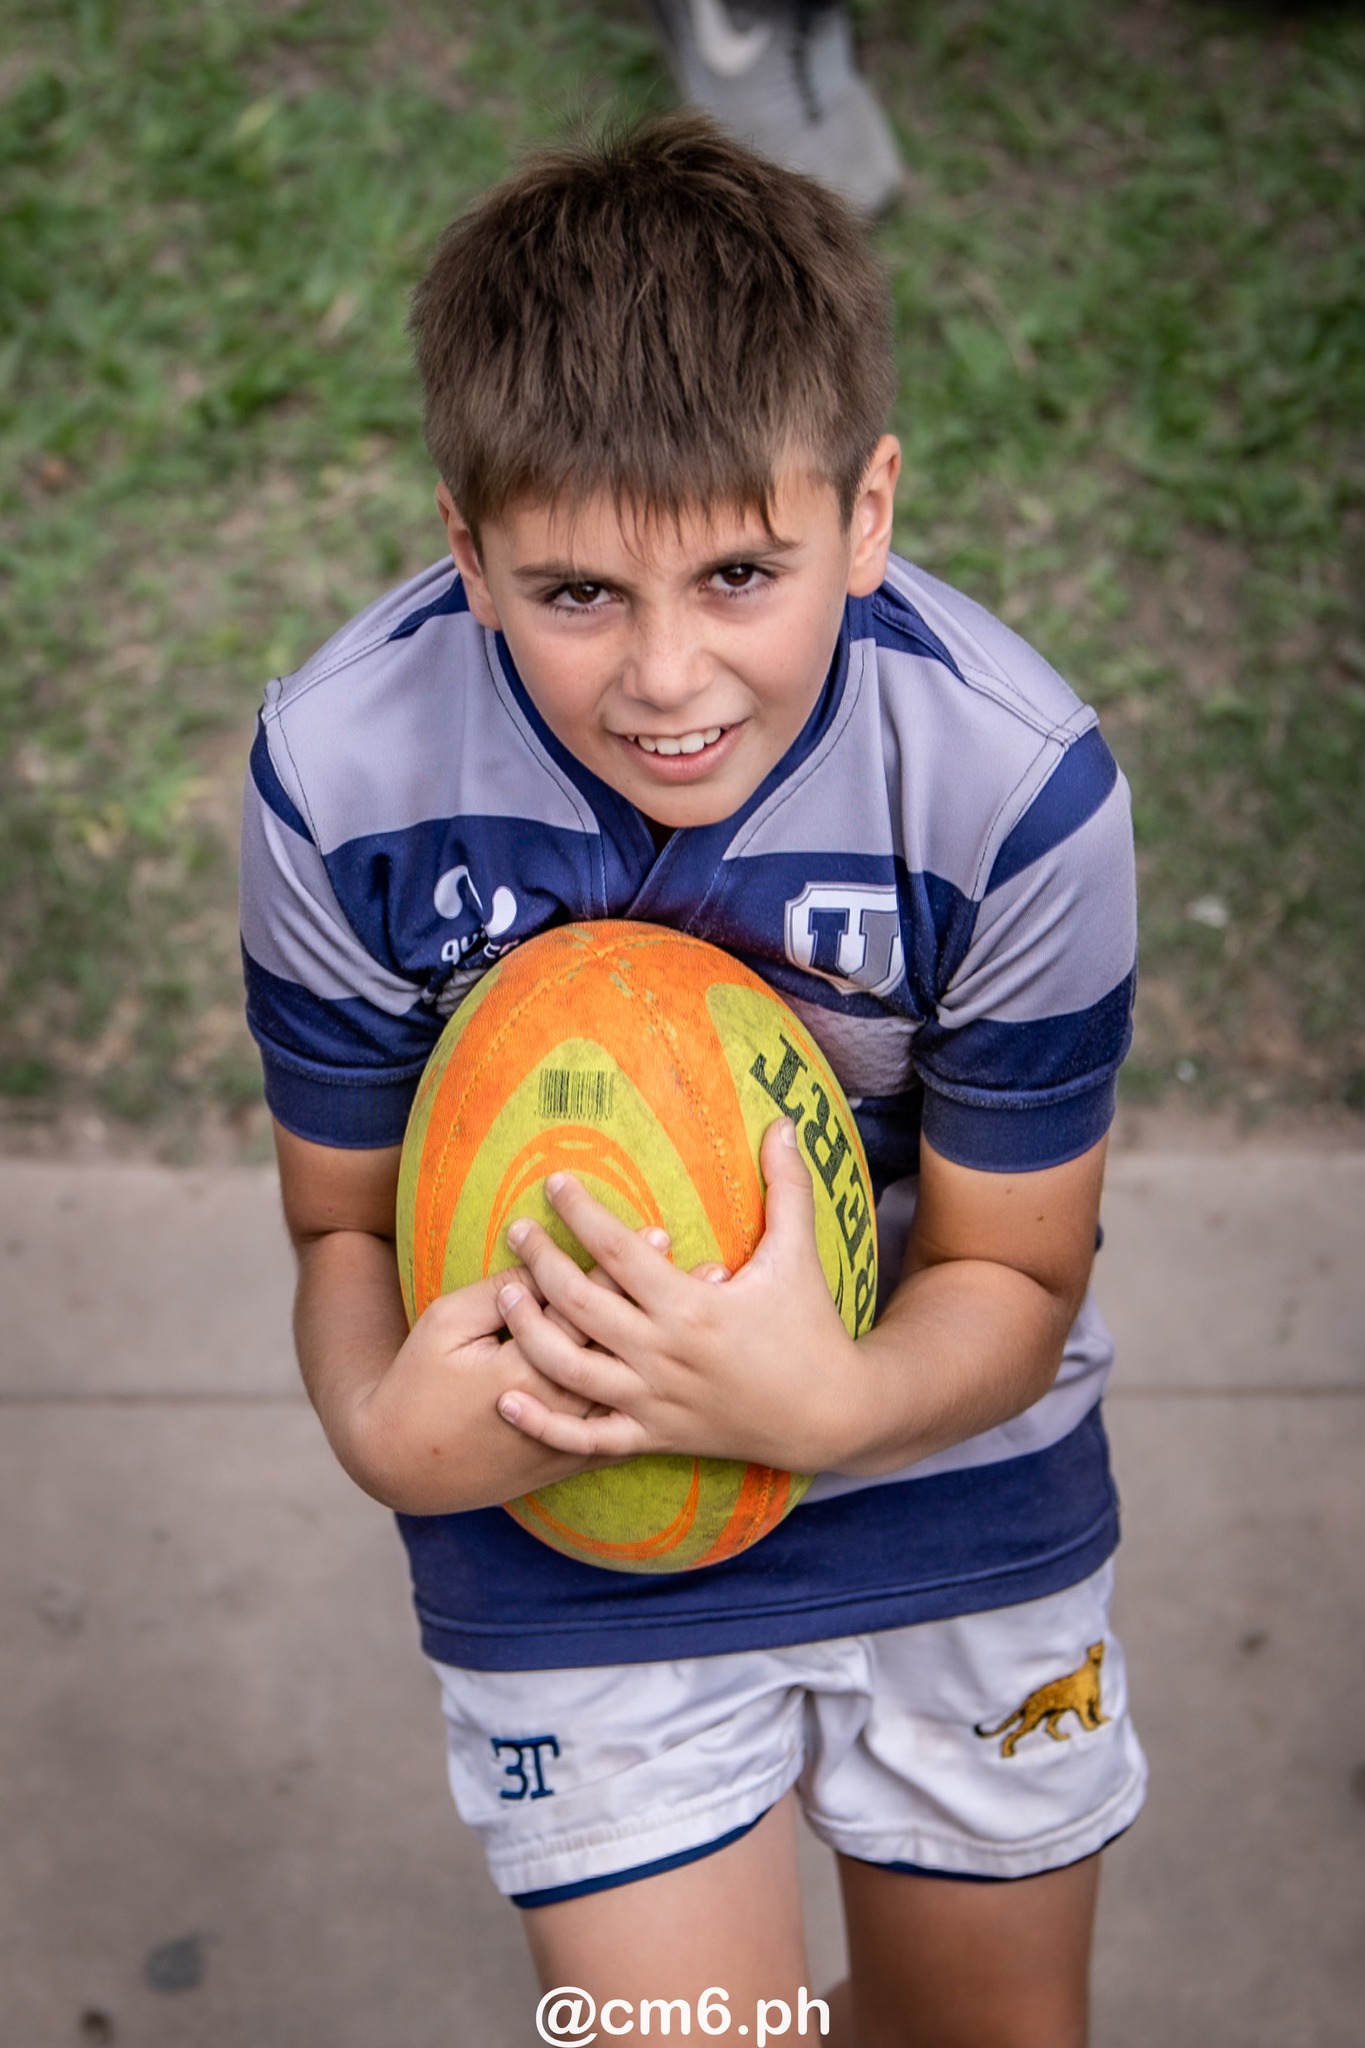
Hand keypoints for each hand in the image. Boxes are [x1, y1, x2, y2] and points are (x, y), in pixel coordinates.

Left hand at [491, 1120, 860, 1472]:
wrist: (829, 1415)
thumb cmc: (812, 1327)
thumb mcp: (800, 1252)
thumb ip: (787, 1184)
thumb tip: (785, 1120)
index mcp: (693, 1307)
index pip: (619, 1250)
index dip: (580, 1213)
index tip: (552, 1183)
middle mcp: (665, 1354)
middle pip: (581, 1304)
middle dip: (541, 1264)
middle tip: (516, 1231)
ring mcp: (655, 1401)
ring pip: (570, 1369)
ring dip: (529, 1332)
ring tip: (504, 1295)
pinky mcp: (654, 1437)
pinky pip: (587, 1439)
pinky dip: (544, 1424)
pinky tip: (508, 1401)